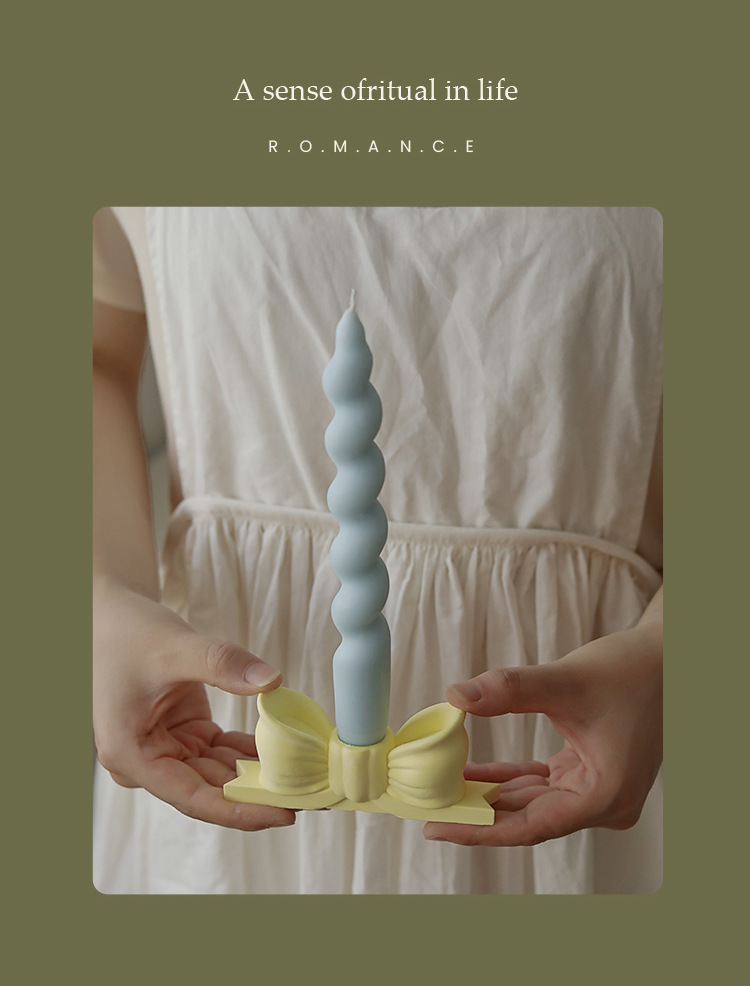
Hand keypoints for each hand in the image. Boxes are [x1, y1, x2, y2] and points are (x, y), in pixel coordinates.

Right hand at [93, 579, 295, 830]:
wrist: (113, 618)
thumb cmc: (129, 634)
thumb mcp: (176, 648)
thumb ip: (222, 664)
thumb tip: (272, 681)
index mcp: (132, 756)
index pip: (194, 797)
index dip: (242, 810)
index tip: (284, 814)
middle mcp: (148, 763)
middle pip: (212, 790)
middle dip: (260, 795)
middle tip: (311, 796)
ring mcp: (167, 750)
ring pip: (221, 774)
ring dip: (261, 775)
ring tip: (308, 777)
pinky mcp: (185, 736)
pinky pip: (224, 752)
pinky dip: (253, 752)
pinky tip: (287, 751)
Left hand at [423, 620, 661, 846]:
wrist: (663, 657)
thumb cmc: (628, 670)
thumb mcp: (565, 680)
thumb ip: (510, 690)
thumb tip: (457, 696)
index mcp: (606, 796)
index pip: (530, 826)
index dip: (479, 829)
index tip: (437, 827)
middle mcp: (604, 804)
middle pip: (527, 819)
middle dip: (477, 814)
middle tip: (426, 808)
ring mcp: (597, 790)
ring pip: (531, 803)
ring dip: (488, 796)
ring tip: (439, 791)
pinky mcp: (589, 774)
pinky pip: (539, 785)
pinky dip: (506, 779)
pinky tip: (471, 774)